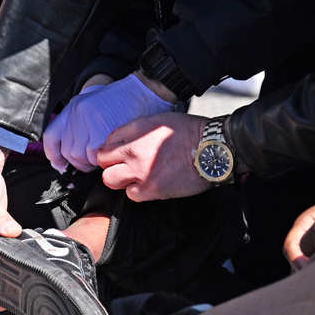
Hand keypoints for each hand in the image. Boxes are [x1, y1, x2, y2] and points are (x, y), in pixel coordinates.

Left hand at [43, 72, 174, 172]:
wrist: (143, 90)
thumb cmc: (123, 100)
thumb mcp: (94, 104)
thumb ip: (80, 125)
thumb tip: (68, 155)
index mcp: (74, 108)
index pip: (51, 137)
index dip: (54, 155)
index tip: (61, 164)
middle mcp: (77, 113)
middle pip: (68, 151)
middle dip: (80, 162)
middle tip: (95, 161)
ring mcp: (88, 121)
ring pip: (79, 156)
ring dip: (92, 163)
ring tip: (106, 157)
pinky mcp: (102, 129)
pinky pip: (94, 155)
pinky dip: (103, 161)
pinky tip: (113, 155)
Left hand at [97, 112, 211, 200]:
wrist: (211, 148)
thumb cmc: (189, 131)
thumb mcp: (158, 119)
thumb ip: (135, 130)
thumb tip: (120, 141)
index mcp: (135, 132)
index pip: (107, 143)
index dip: (112, 149)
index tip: (119, 153)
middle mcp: (134, 151)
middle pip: (103, 162)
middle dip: (110, 164)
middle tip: (122, 166)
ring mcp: (141, 172)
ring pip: (111, 180)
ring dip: (120, 179)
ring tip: (133, 176)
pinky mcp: (151, 189)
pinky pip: (131, 195)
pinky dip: (136, 191)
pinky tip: (147, 184)